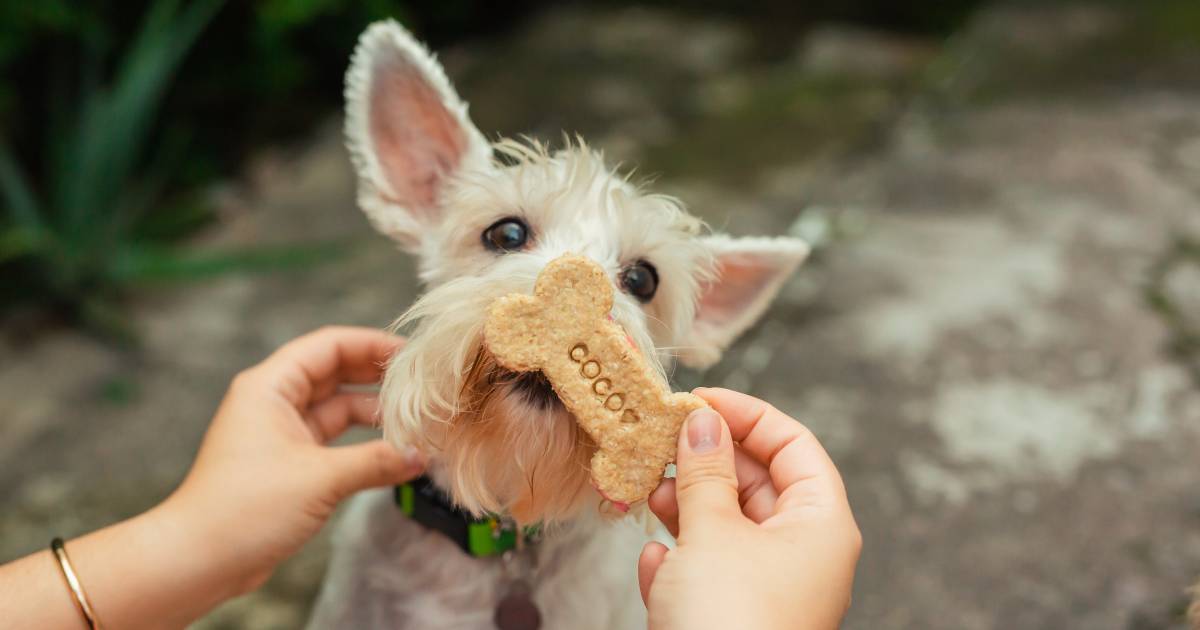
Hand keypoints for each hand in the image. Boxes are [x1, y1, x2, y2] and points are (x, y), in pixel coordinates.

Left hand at [160, 326, 424, 592]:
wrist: (199, 560)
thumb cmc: (245, 509)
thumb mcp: (320, 479)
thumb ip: (376, 462)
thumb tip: (420, 455)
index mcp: (270, 387)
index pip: (328, 345)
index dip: (371, 344)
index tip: (411, 355)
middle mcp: (273, 402)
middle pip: (334, 372)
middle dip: (376, 376)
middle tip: (421, 384)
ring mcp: (280, 433)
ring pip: (336, 408)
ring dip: (372, 412)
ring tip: (414, 418)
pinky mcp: (287, 463)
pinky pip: (332, 439)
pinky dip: (361, 442)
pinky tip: (392, 450)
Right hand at [638, 388, 861, 629]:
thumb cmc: (730, 626)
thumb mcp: (712, 533)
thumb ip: (704, 471)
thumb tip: (701, 420)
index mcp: (821, 524)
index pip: (794, 444)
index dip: (746, 414)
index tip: (697, 399)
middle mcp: (804, 554)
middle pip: (757, 482)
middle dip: (705, 462)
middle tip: (659, 441)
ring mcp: (771, 589)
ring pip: (728, 526)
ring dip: (684, 507)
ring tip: (648, 495)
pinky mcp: (736, 618)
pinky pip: (710, 571)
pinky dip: (681, 560)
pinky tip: (655, 564)